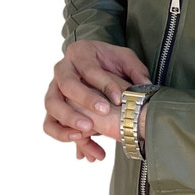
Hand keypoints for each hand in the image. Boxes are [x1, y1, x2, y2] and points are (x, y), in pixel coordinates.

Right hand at [44, 40, 149, 161]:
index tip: (119, 99)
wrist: (94, 64)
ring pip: (52, 104)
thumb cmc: (109, 61)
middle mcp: (62, 69)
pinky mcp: (53, 107)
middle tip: (104, 112)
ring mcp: (53, 88)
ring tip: (88, 131)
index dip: (104, 84)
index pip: (89, 68)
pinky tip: (80, 142)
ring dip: (69, 118)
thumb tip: (145, 85)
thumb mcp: (125, 59)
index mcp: (79, 52)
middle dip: (85, 99)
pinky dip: (61, 134)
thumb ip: (136, 70)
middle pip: (67, 84)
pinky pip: (48, 123)